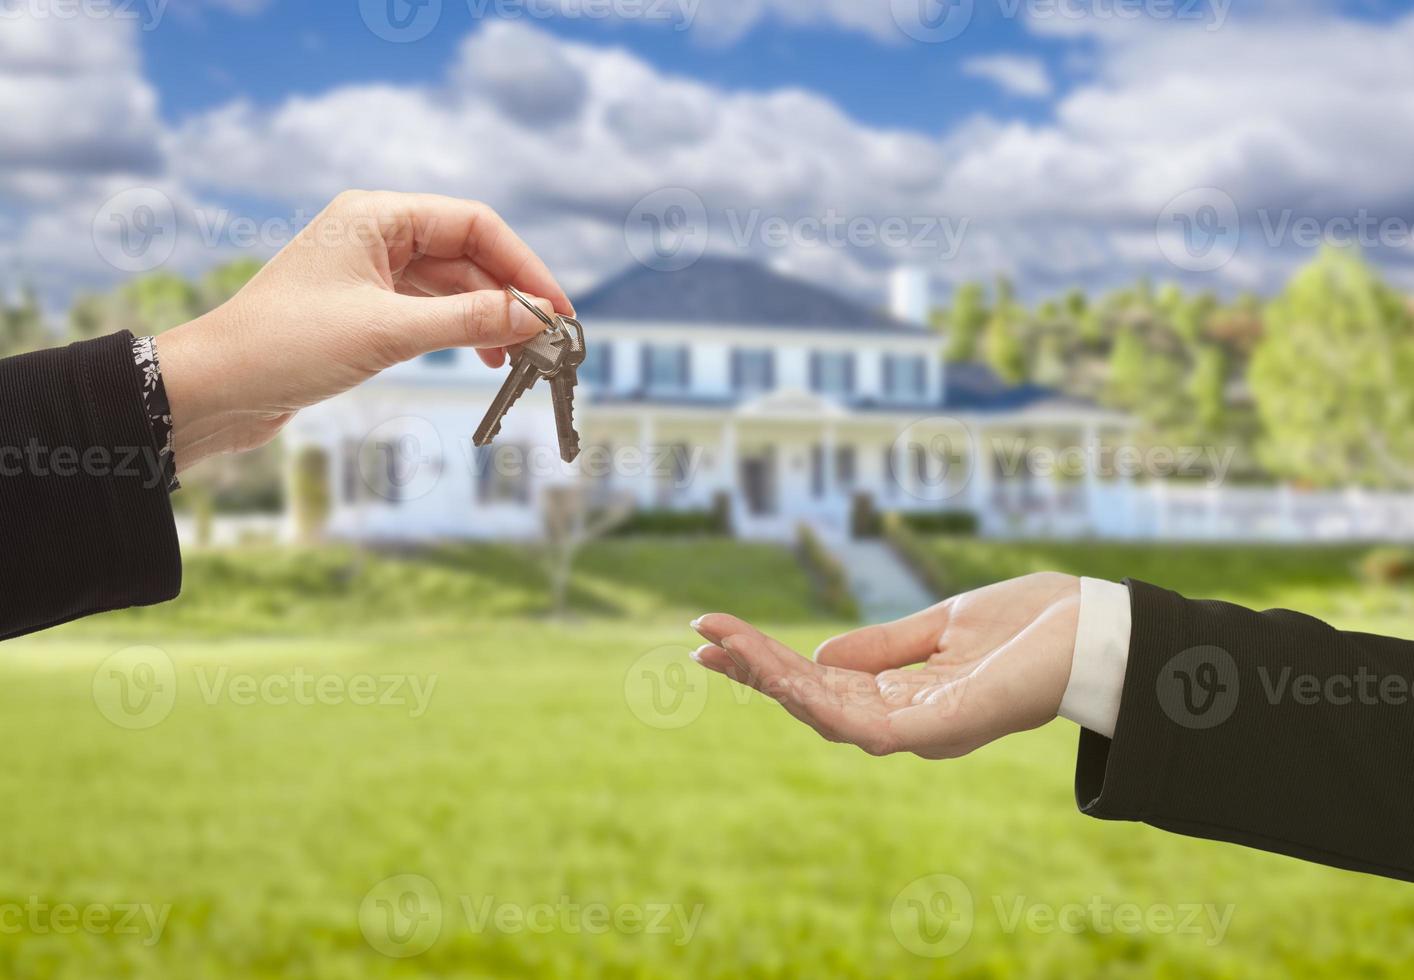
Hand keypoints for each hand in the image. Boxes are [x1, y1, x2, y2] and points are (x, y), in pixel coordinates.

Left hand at [157, 190, 573, 471]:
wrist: (214, 389)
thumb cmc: (285, 346)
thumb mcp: (388, 332)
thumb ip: (467, 321)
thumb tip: (534, 317)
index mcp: (377, 215)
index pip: (474, 224)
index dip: (523, 266)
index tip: (557, 309)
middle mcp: (376, 234)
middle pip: (468, 254)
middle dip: (511, 295)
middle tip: (549, 340)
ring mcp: (369, 272)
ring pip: (451, 286)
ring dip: (488, 319)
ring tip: (518, 358)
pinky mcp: (364, 309)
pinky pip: (429, 310)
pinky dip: (460, 332)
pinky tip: (482, 357)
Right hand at [690, 573, 1080, 758]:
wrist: (1101, 628)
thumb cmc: (1034, 625)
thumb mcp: (944, 625)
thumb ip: (885, 646)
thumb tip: (821, 658)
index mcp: (906, 695)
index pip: (821, 684)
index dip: (768, 662)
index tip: (716, 633)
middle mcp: (907, 721)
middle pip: (811, 700)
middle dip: (753, 670)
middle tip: (699, 637)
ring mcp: (921, 730)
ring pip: (824, 713)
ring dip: (770, 679)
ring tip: (721, 644)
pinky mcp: (939, 730)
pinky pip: (861, 723)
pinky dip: (813, 698)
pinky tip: (778, 672)